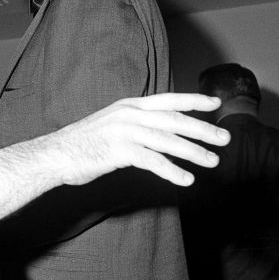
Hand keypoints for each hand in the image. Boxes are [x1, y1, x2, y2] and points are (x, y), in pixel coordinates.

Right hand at [53, 93, 229, 186]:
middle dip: (203, 130)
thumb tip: (153, 135)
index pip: (169, 100)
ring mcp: (124, 131)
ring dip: (194, 152)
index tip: (216, 103)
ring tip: (212, 161)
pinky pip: (153, 162)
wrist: (53, 155)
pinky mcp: (119, 151)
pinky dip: (173, 172)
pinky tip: (186, 180)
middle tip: (225, 139)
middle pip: (175, 120)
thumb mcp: (109, 126)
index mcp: (128, 105)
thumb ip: (132, 127)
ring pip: (169, 140)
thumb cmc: (79, 145)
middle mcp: (129, 114)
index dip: (194, 100)